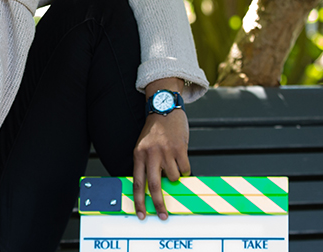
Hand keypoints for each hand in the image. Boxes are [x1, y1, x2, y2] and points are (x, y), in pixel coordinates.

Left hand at [133, 78, 190, 220]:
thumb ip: (145, 164)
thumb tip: (153, 188)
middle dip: (159, 204)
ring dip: (175, 177)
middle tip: (163, 215)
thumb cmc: (154, 130)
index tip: (142, 214)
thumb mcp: (143, 146)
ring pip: (173, 178)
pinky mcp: (180, 148)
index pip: (137, 183)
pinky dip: (185, 170)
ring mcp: (166, 152)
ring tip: (173, 165)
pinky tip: (181, 159)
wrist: (164, 107)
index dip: (139, 201)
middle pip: (154, 186)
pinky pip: (185, 169)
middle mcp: (151, 154)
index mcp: (139, 155)